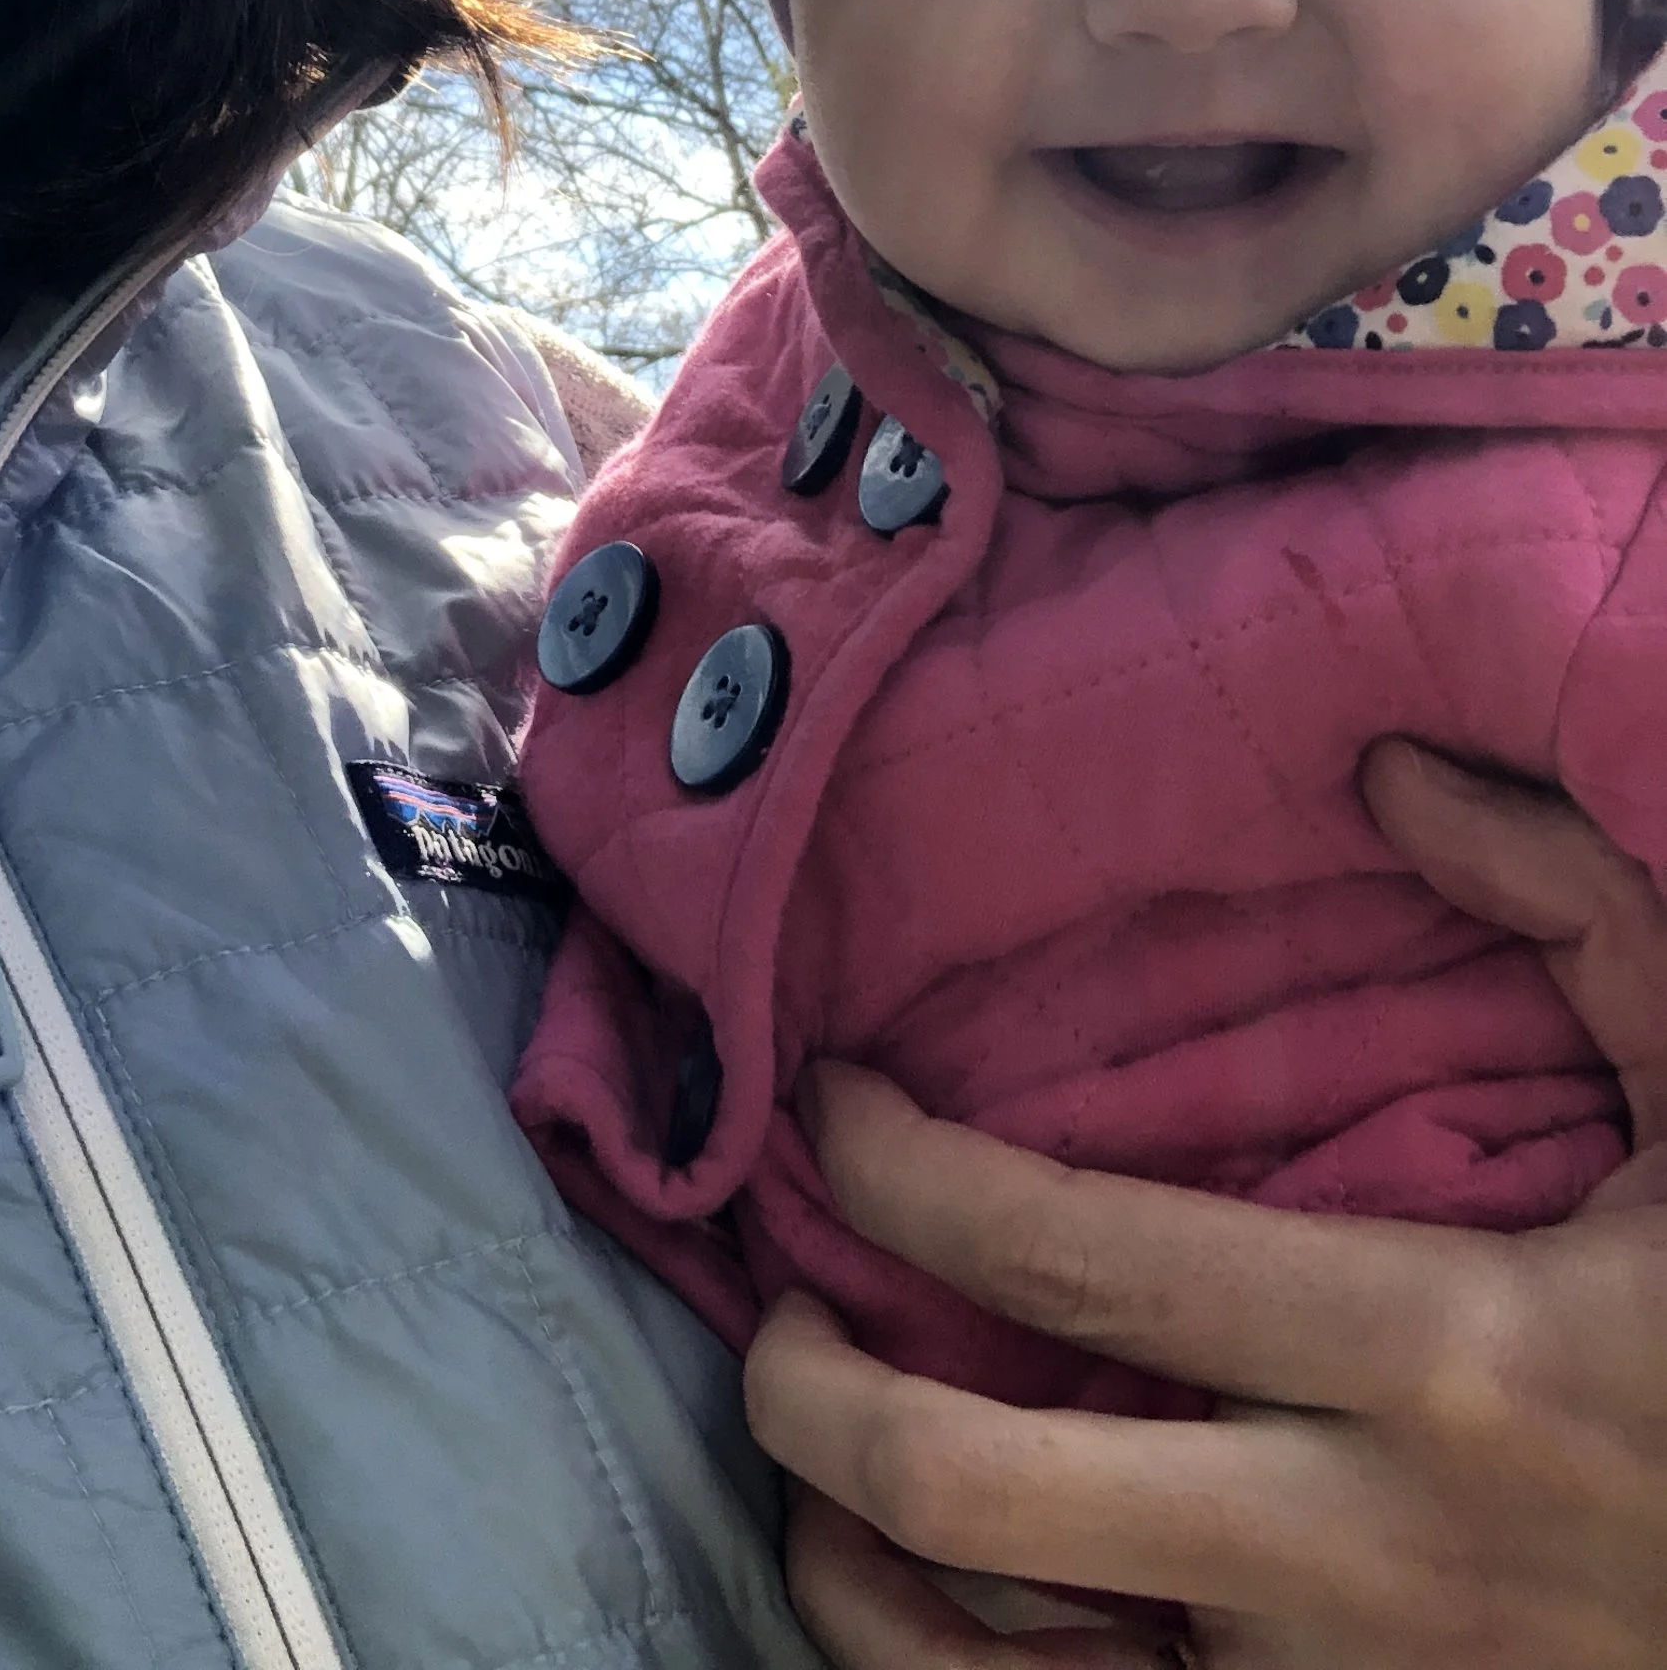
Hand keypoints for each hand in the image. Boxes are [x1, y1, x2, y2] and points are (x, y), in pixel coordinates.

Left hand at [747, 739, 1666, 1664]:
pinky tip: (933, 1620)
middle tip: (778, 1312)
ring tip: (815, 1475)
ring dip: (854, 1580)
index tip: (832, 1107)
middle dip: (816, 1398)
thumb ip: (1581, 910)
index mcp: (1441, 1362)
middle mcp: (1358, 1560)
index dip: (904, 1177)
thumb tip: (1393, 774)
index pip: (1078, 1267)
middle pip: (975, 1498)